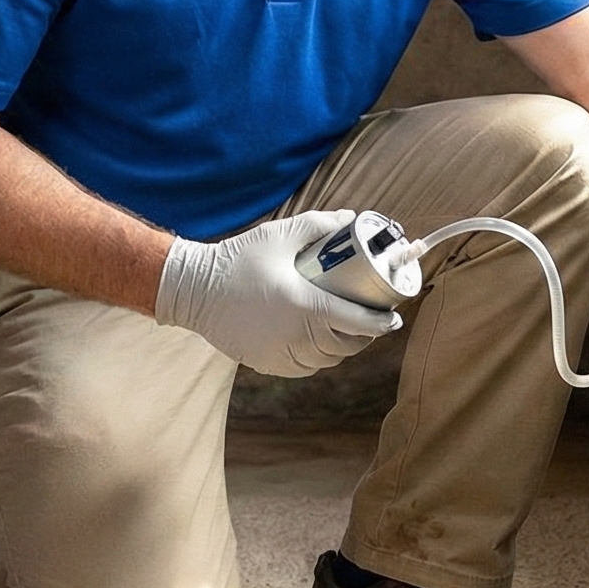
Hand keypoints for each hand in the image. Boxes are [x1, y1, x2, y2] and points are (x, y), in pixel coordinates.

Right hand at [156, 210, 402, 377]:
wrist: (194, 290)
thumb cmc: (238, 260)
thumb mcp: (280, 235)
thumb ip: (319, 225)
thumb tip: (350, 219)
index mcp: (307, 306)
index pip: (359, 322)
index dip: (382, 322)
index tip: (394, 316)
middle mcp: (298, 336)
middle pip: (347, 345)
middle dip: (366, 336)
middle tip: (372, 321)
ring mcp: (281, 354)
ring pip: (327, 360)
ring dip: (343, 348)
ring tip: (348, 332)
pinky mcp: (267, 364)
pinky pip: (305, 368)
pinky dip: (319, 358)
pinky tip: (320, 345)